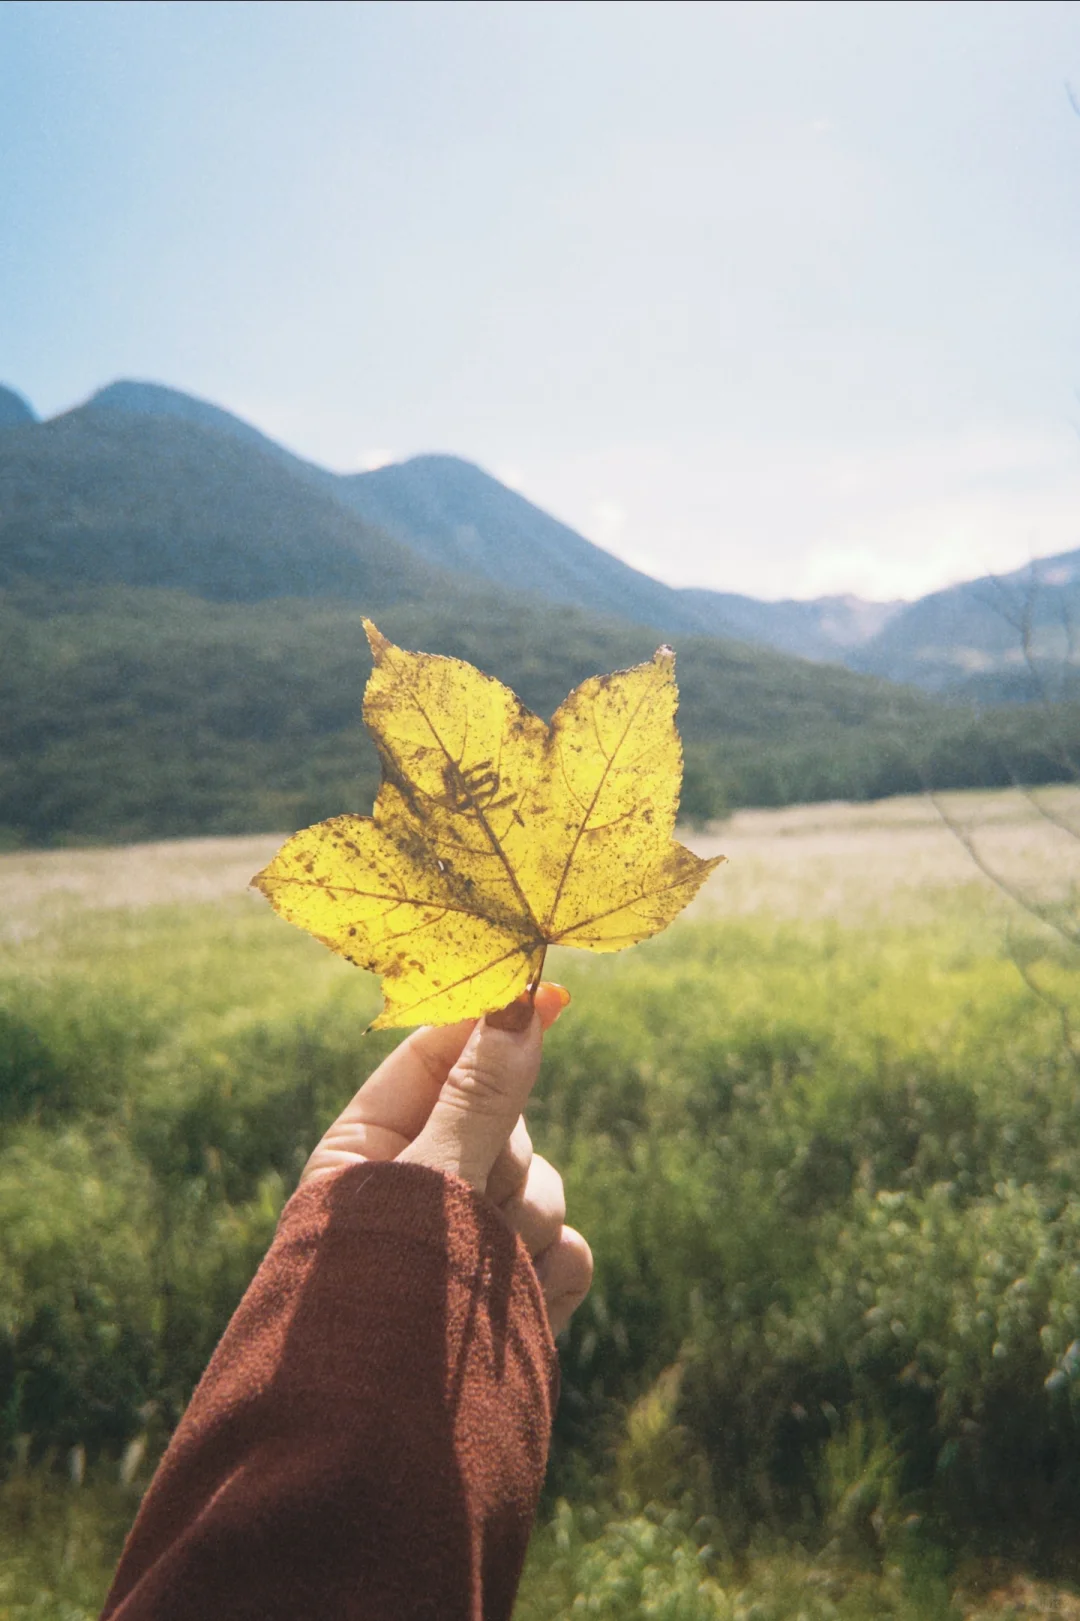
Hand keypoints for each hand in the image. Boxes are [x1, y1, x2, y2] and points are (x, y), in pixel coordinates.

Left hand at [301, 985, 592, 1335]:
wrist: (380, 1456)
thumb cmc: (379, 1300)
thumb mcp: (428, 1181)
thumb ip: (482, 1095)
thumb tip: (518, 999)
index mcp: (370, 1150)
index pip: (438, 1059)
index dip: (490, 1022)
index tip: (548, 986)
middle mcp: (421, 1192)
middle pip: (507, 1122)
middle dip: (509, 1160)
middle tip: (478, 1203)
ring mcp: (471, 1246)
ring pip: (546, 1187)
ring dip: (526, 1227)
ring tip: (479, 1282)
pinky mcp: (515, 1297)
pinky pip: (567, 1251)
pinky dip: (548, 1279)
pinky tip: (514, 1315)